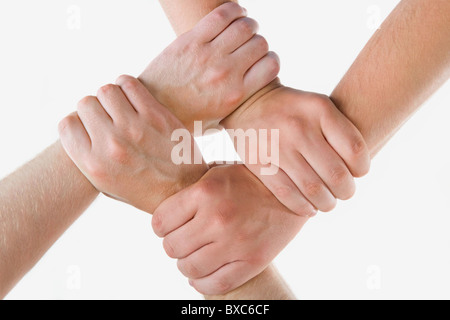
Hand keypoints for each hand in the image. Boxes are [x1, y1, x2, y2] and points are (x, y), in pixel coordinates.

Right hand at [58, 75, 207, 212]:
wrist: (185, 190)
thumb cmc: (144, 188)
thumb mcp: (107, 184)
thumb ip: (87, 156)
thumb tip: (76, 122)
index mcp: (94, 165)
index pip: (67, 124)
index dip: (79, 122)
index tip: (92, 126)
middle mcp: (111, 145)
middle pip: (85, 103)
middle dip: (96, 108)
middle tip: (111, 117)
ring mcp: (134, 128)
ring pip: (106, 90)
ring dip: (112, 95)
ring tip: (123, 107)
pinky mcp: (157, 116)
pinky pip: (130, 84)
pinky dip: (128, 86)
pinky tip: (134, 97)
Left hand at [139, 2, 279, 131]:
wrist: (151, 107)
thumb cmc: (185, 118)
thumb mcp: (217, 122)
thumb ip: (237, 108)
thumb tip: (253, 99)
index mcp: (235, 95)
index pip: (272, 65)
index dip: (270, 59)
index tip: (261, 61)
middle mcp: (225, 73)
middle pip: (260, 43)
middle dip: (259, 42)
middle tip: (249, 45)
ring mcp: (208, 55)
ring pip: (244, 26)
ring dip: (248, 25)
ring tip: (243, 29)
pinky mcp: (191, 40)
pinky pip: (221, 15)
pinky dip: (233, 10)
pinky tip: (234, 15)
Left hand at [152, 164, 307, 294]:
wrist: (291, 192)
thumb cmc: (247, 181)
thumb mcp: (215, 174)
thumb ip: (188, 195)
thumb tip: (161, 219)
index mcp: (205, 192)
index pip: (160, 222)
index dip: (161, 227)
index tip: (169, 227)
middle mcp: (217, 218)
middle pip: (172, 247)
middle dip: (174, 245)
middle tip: (185, 240)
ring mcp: (235, 242)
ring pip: (189, 268)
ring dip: (186, 265)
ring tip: (195, 256)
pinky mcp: (252, 261)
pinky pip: (215, 285)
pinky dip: (202, 284)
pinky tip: (203, 276)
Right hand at [222, 84, 370, 216]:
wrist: (248, 103)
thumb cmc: (294, 110)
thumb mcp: (318, 107)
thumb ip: (339, 132)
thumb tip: (358, 171)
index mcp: (320, 110)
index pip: (355, 150)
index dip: (362, 169)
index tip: (358, 173)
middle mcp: (299, 127)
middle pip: (336, 175)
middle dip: (346, 191)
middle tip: (345, 192)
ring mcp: (277, 146)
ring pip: (313, 189)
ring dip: (326, 203)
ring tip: (328, 203)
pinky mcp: (258, 162)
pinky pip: (286, 194)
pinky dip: (302, 207)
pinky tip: (309, 208)